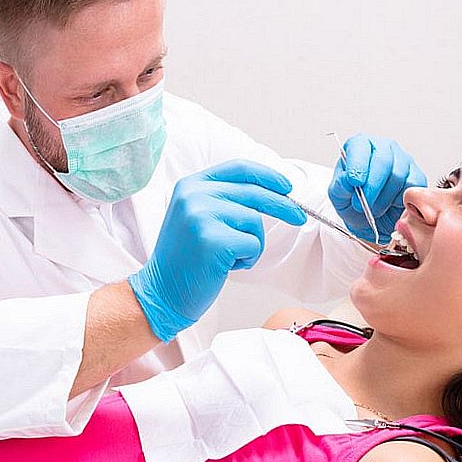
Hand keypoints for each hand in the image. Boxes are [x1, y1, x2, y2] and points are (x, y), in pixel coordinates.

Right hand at [129, 159, 305, 340]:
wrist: (161, 292)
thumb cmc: (185, 260)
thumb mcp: (197, 217)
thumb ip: (223, 200)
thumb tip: (270, 193)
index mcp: (190, 185)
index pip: (238, 169)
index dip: (267, 176)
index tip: (287, 187)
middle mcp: (194, 196)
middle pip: (253, 192)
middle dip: (282, 206)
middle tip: (299, 217)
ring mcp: (202, 216)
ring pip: (254, 221)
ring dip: (251, 243)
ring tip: (228, 256)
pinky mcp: (213, 240)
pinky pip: (252, 244)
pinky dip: (247, 259)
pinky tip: (224, 267)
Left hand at [328, 134, 425, 242]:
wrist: (368, 218)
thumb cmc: (353, 201)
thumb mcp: (338, 196)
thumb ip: (341, 185)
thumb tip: (348, 179)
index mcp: (360, 146)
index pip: (360, 146)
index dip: (358, 164)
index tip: (354, 182)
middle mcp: (383, 148)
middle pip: (383, 160)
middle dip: (372, 186)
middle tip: (362, 204)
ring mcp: (403, 160)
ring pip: (398, 175)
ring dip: (383, 198)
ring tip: (374, 208)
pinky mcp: (416, 176)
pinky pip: (412, 187)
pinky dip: (399, 201)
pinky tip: (389, 205)